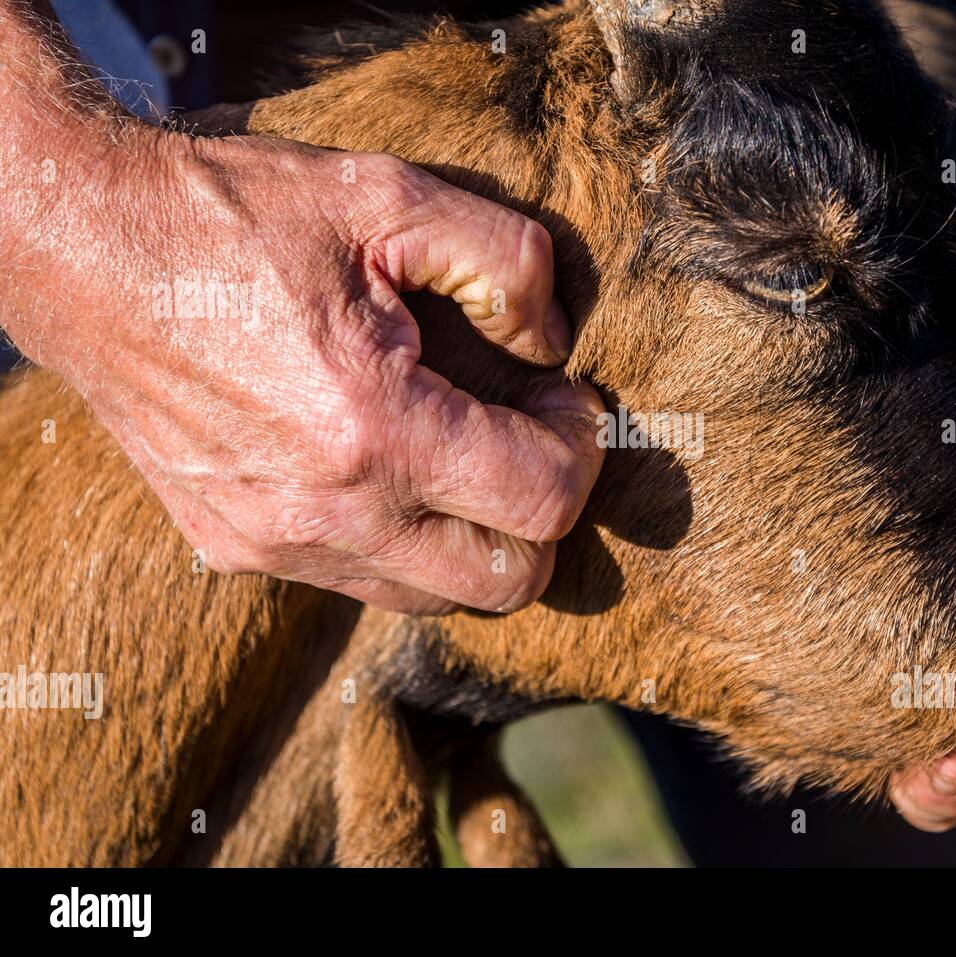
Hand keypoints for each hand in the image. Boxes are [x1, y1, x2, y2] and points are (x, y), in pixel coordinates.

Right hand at [2, 121, 604, 614]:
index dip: (579, 449)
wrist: (80, 252)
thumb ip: (506, 261)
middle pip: (505, 583)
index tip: (561, 397)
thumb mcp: (388, 195)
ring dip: (475, 537)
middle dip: (544, 516)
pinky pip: (358, 580)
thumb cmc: (233, 216)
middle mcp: (326, 514)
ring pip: (434, 597)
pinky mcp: (234, 549)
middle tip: (527, 435)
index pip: (542, 502)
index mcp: (373, 429)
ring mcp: (275, 544)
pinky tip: (383, 463)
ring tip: (462, 451)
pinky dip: (400, 540)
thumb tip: (551, 343)